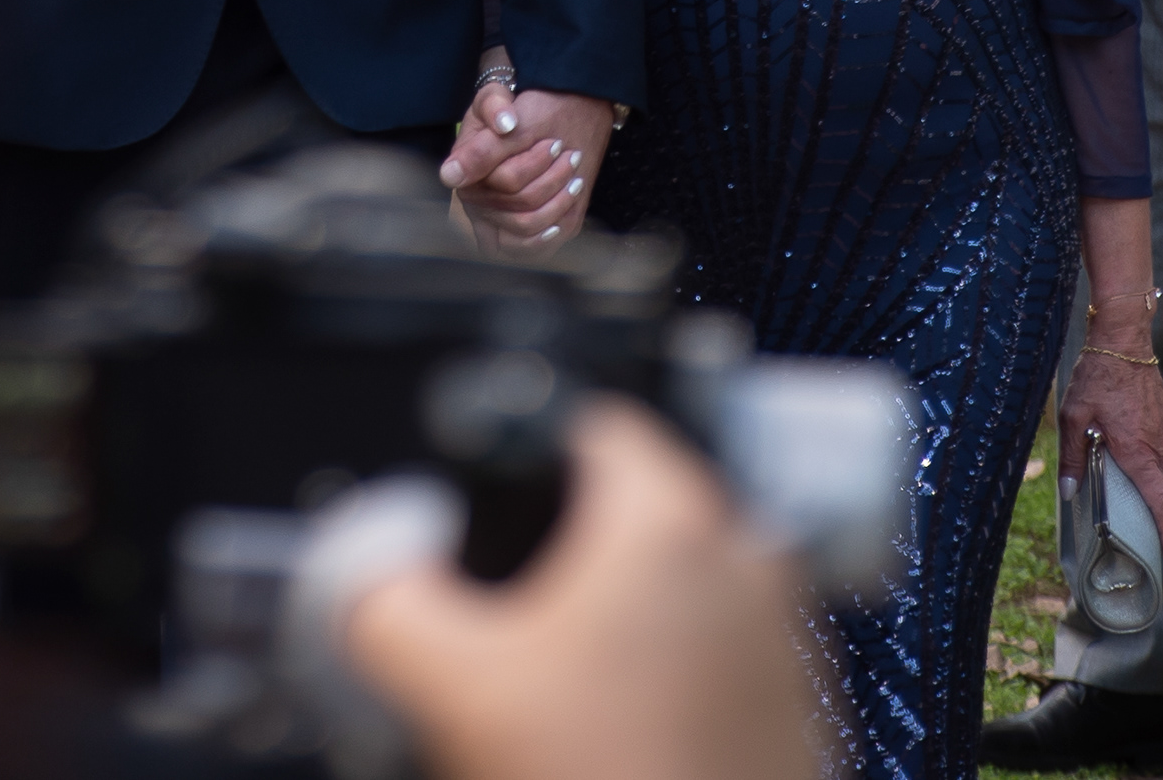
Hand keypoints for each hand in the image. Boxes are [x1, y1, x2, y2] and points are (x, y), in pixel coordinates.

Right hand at [345, 399, 820, 779]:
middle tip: (514, 616)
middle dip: (570, 553)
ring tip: (563, 694)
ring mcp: (784, 636)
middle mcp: (748, 560)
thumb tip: (366, 571)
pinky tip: (616, 737)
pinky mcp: (795, 706)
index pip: (596, 424)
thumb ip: (387, 601)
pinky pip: (718, 656)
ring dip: (621, 621)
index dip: (528, 454)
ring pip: (682, 587)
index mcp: (671, 522)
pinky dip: (666, 678)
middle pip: (638, 510)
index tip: (494, 496)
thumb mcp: (454, 688)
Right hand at [441, 79, 613, 257]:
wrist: (532, 126)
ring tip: (574, 176)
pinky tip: (564, 212)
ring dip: (559, 201)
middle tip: (570, 154)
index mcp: (466, 171)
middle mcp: (473, 202)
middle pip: (519, 201)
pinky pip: (528, 250)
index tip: (555, 144)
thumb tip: (500, 126)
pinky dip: (550, 233)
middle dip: (552, 177)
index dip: (532, 165)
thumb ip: (493, 108)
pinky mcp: (510, 240)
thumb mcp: (497, 98)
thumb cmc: (512, 113)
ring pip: (526, 225)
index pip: (504, 178)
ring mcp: (491, 223)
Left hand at [1059, 344, 1162, 559]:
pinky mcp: (1162, 422)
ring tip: (1155, 517)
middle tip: (1161, 542)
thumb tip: (1070, 492)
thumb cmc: (1097, 375)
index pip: (1161, 500)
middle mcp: (1156, 446)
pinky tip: (1148, 478)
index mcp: (1138, 450)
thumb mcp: (1074, 416)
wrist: (1123, 339)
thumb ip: (1072, 455)